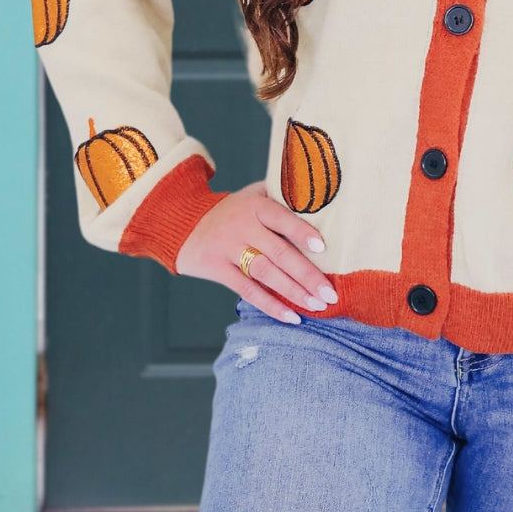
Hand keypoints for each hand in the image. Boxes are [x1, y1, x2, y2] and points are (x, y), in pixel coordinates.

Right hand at [175, 179, 336, 322]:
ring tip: (317, 305)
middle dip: (307, 274)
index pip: (281, 218)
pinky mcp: (218, 270)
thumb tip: (322, 200)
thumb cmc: (231, 211)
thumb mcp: (252, 195)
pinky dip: (270, 305)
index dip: (301, 232)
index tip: (323, 248)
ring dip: (293, 292)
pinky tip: (291, 317)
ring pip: (265, 274)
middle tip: (329, 293)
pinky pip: (247, 291)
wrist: (183, 224)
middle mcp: (242, 227)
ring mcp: (229, 249)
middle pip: (279, 252)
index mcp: (254, 206)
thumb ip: (281, 197)